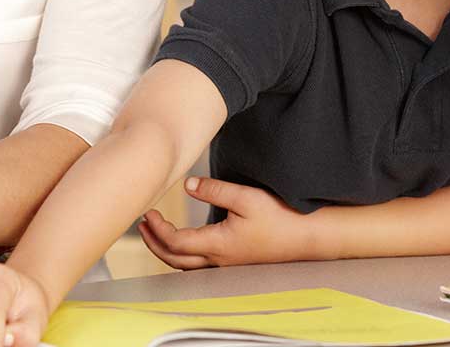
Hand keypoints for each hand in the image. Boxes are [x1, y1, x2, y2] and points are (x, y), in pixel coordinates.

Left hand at [138, 177, 313, 268]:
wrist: (307, 237)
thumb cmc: (281, 217)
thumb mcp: (246, 197)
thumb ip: (215, 190)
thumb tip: (188, 185)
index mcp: (218, 244)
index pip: (176, 242)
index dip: (157, 229)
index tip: (148, 213)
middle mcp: (219, 259)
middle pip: (175, 259)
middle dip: (154, 242)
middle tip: (142, 224)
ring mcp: (227, 263)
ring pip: (186, 264)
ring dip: (166, 249)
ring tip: (155, 232)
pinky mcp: (234, 260)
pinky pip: (199, 264)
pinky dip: (182, 254)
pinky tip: (183, 242)